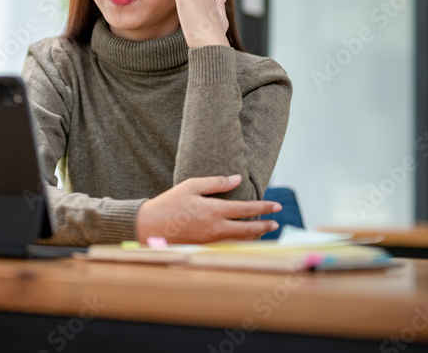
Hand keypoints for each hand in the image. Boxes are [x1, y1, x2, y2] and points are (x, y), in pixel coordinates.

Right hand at [135, 174, 280, 242]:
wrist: (150, 226)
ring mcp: (210, 241)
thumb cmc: (170, 202)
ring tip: (263, 232)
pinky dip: (239, 243)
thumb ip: (216, 182)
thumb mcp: (192, 185)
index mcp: (214, 210)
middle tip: (275, 223)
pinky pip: (228, 247)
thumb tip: (237, 179)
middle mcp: (215, 228)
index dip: (264, 208)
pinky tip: (242, 240)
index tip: (276, 207)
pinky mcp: (204, 247)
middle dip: (264, 226)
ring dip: (254, 237)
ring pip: (240, 241)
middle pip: (248, 230)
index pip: (246, 209)